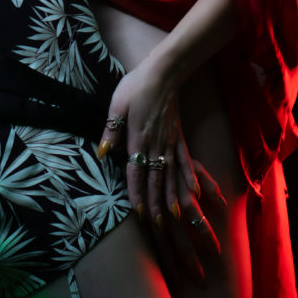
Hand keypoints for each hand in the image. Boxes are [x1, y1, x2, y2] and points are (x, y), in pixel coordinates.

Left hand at [98, 60, 225, 241]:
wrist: (164, 71)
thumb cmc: (136, 85)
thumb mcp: (117, 104)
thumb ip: (111, 131)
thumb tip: (101, 153)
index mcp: (138, 137)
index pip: (136, 171)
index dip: (136, 193)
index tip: (138, 213)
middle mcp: (156, 144)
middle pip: (155, 179)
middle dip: (156, 203)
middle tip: (157, 226)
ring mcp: (170, 142)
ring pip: (171, 175)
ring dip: (172, 196)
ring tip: (174, 218)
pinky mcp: (179, 137)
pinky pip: (186, 161)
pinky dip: (191, 177)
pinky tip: (197, 192)